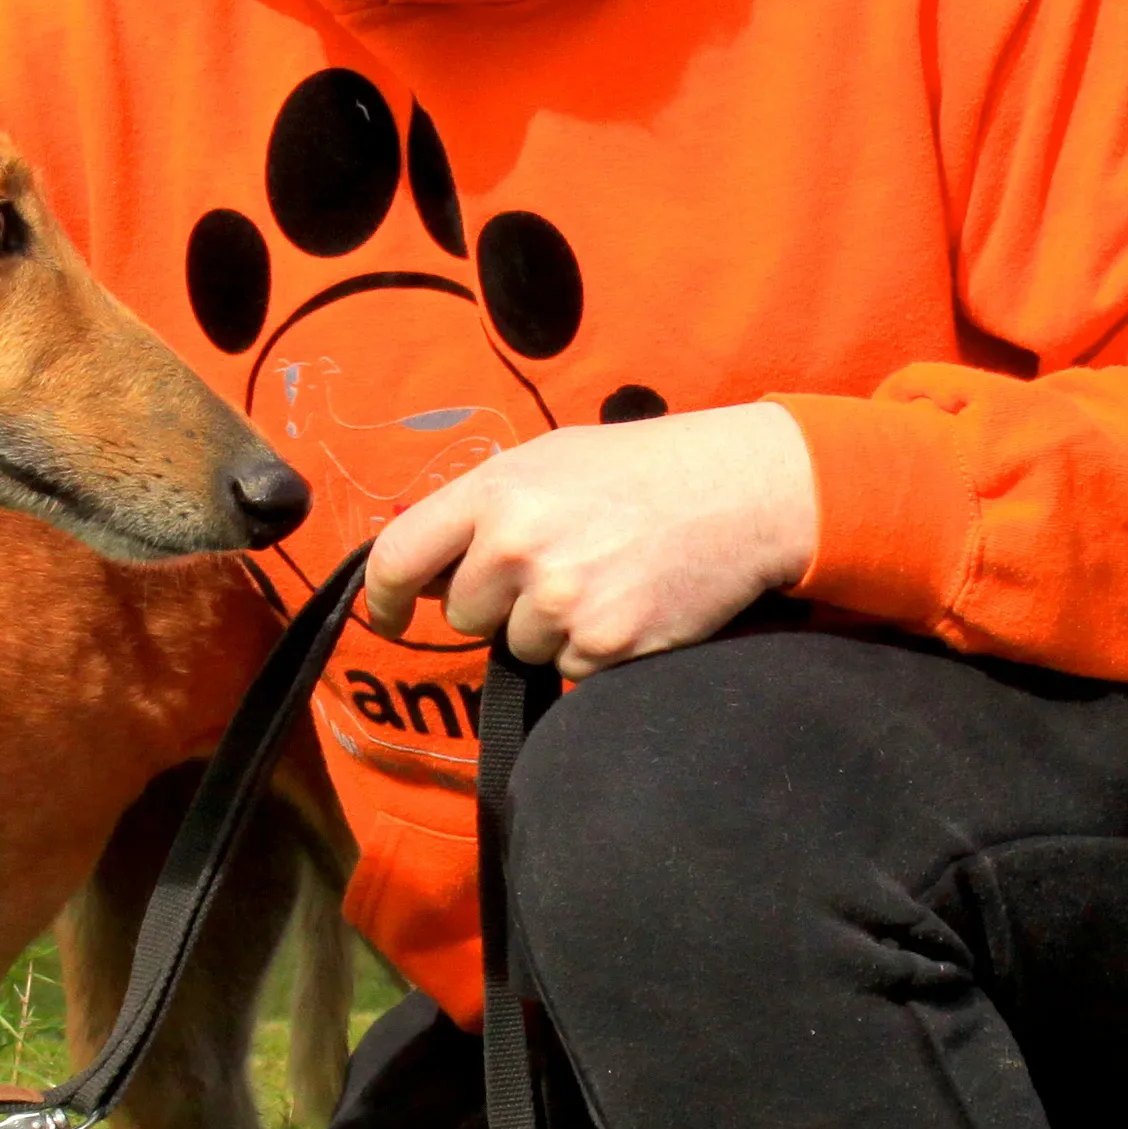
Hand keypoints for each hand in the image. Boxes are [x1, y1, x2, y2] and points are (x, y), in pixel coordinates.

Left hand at [357, 401, 819, 671]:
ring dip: (550, 628)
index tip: (390, 617)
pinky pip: (568, 668)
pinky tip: (629, 603)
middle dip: (498, 602)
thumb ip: (482, 508)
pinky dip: (594, 648)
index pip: (398, 558)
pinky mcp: (603, 645)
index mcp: (495, 491)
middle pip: (463, 613)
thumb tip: (424, 571)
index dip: (384, 598)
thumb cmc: (643, 470)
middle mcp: (518, 546)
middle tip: (559, 564)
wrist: (743, 492)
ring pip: (517, 646)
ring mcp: (560, 600)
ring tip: (604, 577)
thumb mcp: (550, 460)